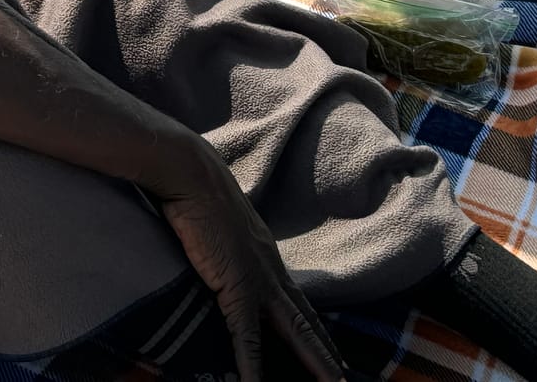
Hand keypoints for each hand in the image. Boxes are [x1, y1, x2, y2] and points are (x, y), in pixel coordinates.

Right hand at [152, 150, 347, 381]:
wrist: (192, 176)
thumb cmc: (199, 192)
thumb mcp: (221, 224)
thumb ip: (228, 244)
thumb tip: (220, 249)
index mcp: (267, 257)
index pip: (298, 302)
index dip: (315, 329)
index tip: (331, 350)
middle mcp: (271, 270)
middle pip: (306, 322)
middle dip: (326, 354)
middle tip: (344, 379)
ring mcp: (258, 281)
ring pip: (295, 332)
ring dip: (315, 363)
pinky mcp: (236, 288)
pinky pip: (247, 337)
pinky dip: (253, 367)